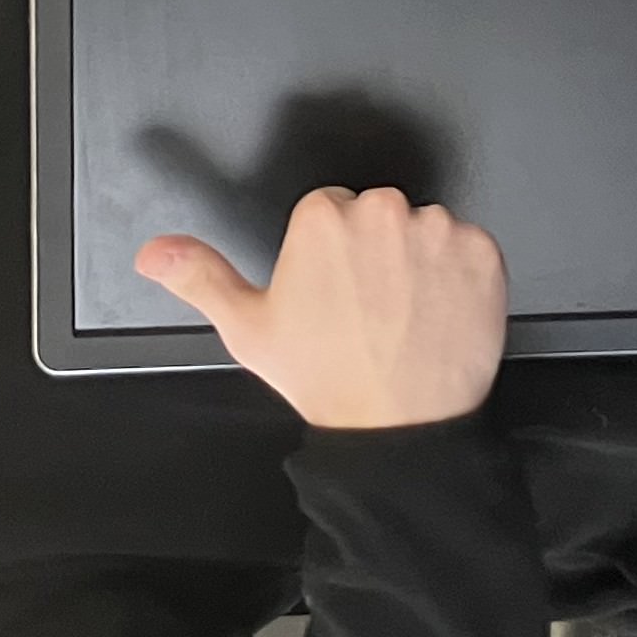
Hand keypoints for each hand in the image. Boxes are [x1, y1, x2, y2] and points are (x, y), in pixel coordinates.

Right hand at [135, 186, 509, 429]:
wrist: (398, 427)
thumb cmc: (326, 378)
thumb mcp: (248, 328)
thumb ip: (200, 277)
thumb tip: (155, 253)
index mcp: (324, 217)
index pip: (331, 208)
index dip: (331, 253)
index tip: (334, 290)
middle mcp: (382, 211)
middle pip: (379, 213)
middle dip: (375, 250)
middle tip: (368, 307)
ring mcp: (437, 230)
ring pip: (425, 229)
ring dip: (419, 262)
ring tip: (403, 315)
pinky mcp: (481, 253)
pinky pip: (469, 249)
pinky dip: (459, 277)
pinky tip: (436, 315)